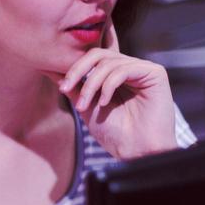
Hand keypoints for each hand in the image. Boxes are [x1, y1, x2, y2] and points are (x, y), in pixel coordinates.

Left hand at [57, 24, 176, 158]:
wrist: (135, 150)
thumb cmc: (113, 131)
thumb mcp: (85, 104)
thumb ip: (73, 85)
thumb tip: (49, 67)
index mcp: (114, 73)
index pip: (93, 55)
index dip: (75, 63)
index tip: (59, 83)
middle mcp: (129, 67)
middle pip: (97, 54)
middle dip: (77, 71)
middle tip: (66, 89)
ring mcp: (142, 68)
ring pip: (108, 63)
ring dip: (91, 85)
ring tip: (85, 106)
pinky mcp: (155, 73)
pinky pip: (124, 69)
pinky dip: (109, 85)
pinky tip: (104, 102)